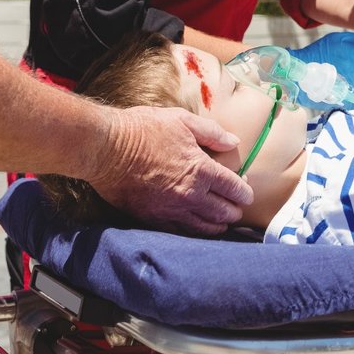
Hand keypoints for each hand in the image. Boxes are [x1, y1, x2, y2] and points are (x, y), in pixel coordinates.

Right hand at [88, 106, 253, 235]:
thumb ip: (212, 133)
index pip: (233, 188)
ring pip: (204, 227)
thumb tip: (234, 142)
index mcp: (201, 169)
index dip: (244, 193)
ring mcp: (171, 210)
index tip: (247, 194)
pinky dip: (194, 233)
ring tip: (223, 224)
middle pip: (223, 211)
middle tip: (238, 210)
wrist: (107, 148)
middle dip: (234, 212)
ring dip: (218, 226)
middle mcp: (190, 194)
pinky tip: (197, 230)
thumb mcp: (182, 121)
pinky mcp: (153, 219)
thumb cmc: (143, 130)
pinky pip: (181, 233)